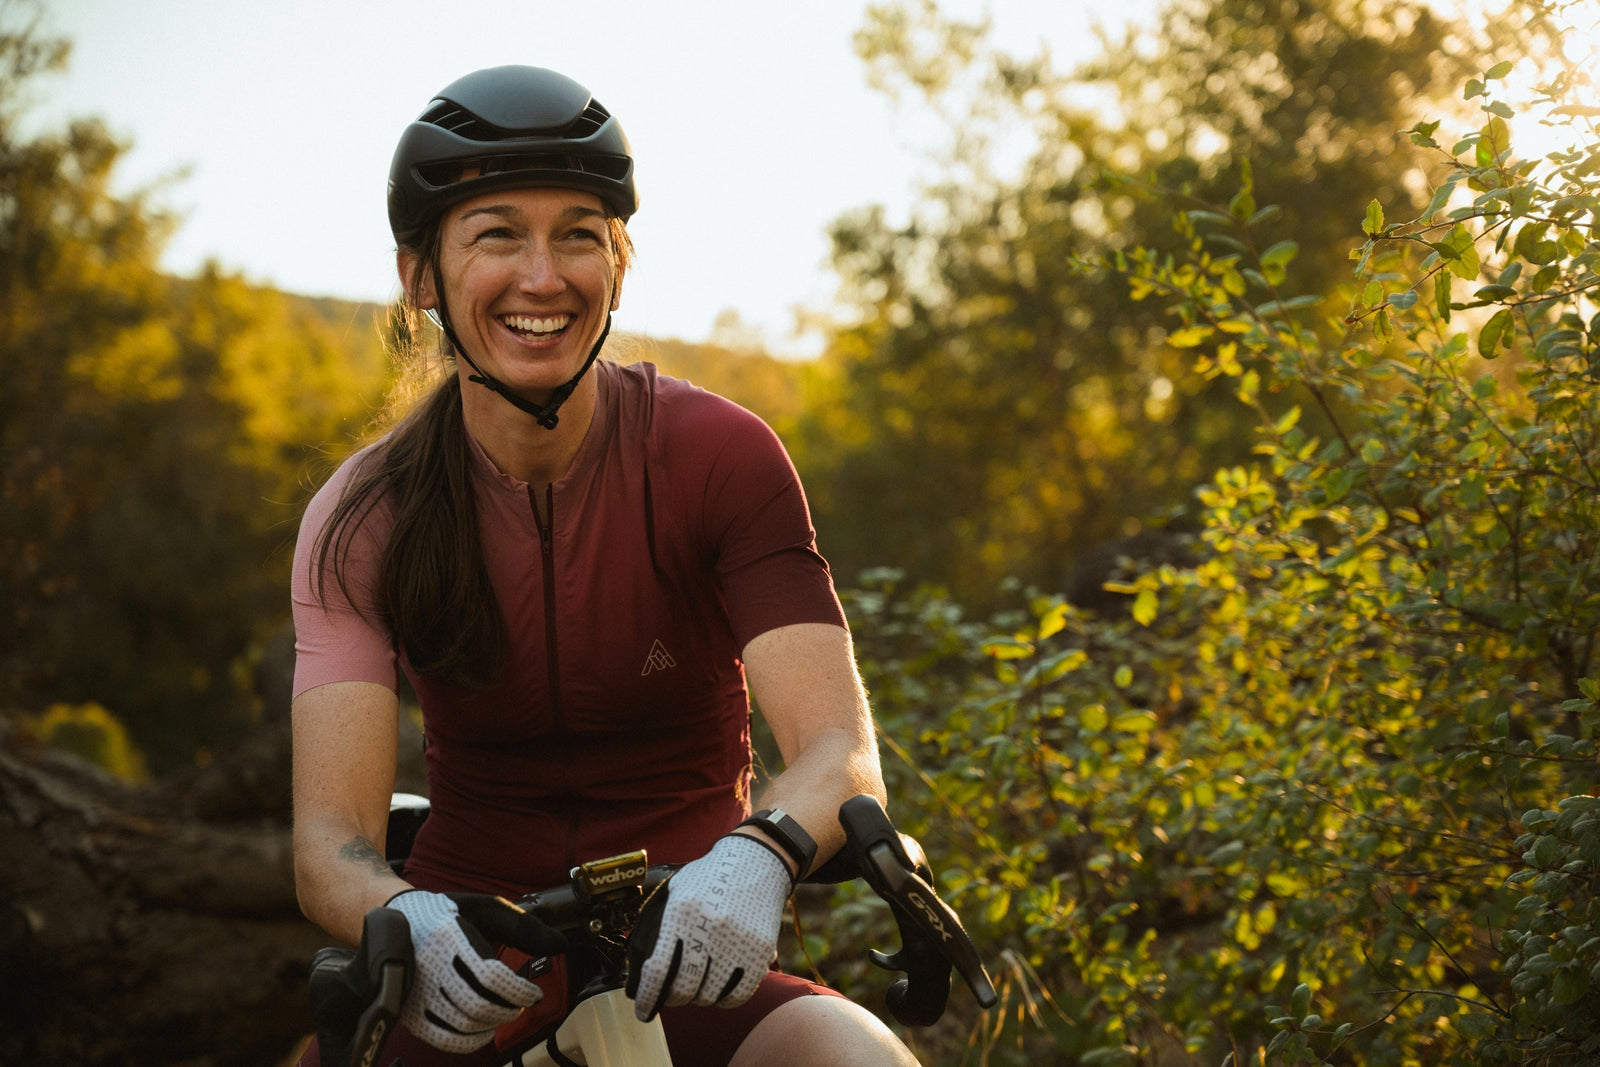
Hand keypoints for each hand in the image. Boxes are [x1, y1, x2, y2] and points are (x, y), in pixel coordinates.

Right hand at [386, 890, 564, 1052]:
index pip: (489, 974)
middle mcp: (428, 966)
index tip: (534, 993)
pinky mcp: (410, 1012)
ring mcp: (416, 992)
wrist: (398, 920)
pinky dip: (472, 1041)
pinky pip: (444, 1038)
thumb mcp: (487, 908)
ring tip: (505, 1011)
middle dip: (510, 1009)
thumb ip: (523, 927)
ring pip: (464, 1024)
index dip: (519, 990)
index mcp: (449, 935)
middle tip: (522, 1003)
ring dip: (495, 1024)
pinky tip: (485, 1029)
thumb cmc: (451, 913)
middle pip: (478, 1004)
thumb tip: (561, 944)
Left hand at [626, 834, 792, 1020]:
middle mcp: (710, 928)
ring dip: (698, 997)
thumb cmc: (707, 880)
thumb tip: (638, 979)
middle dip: (672, 998)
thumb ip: (653, 930)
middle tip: (672, 994)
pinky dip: (723, 1000)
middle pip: (684, 989)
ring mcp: (738, 941)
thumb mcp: (673, 892)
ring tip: (697, 981)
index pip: (658, 970)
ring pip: (709, 996)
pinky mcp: (760, 952)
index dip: (647, 998)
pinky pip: (737, 996)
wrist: (757, 861)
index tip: (642, 1011)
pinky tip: (717, 987)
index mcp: (681, 912)